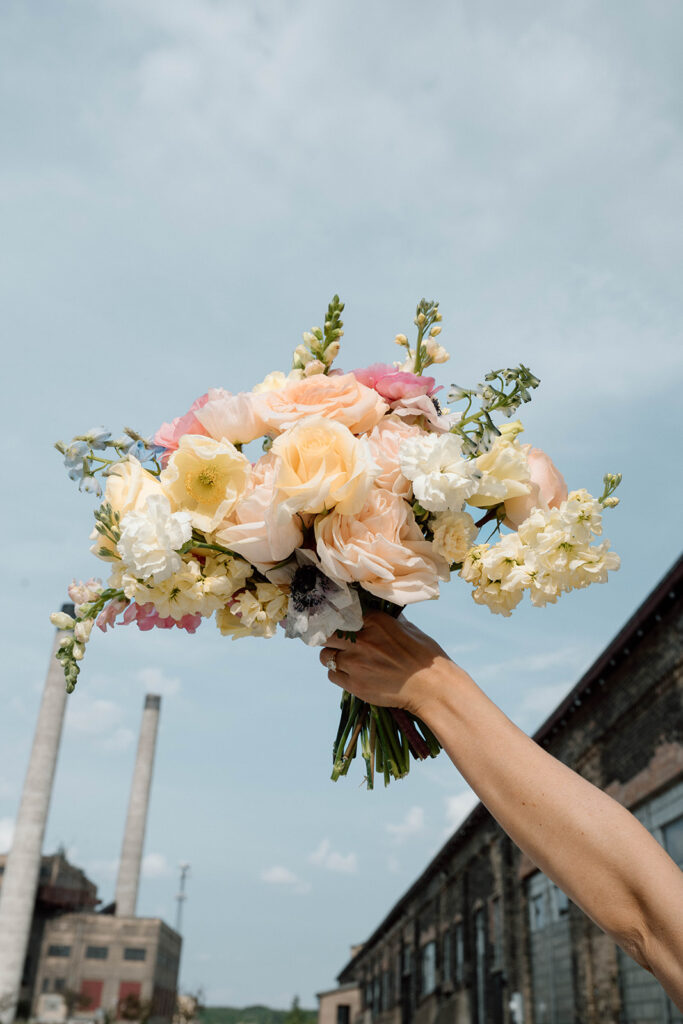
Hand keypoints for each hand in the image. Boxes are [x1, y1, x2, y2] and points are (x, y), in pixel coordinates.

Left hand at [320, 610, 460, 716]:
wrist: (432, 687)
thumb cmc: (425, 656)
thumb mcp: (408, 628)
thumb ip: (386, 620)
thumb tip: (374, 613)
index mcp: (374, 621)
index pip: (343, 614)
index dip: (339, 620)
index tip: (339, 624)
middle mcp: (361, 639)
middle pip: (327, 634)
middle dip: (330, 638)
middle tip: (336, 642)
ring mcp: (355, 662)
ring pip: (325, 656)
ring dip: (332, 656)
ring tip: (345, 660)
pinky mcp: (355, 684)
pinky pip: (332, 675)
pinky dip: (338, 674)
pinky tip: (351, 674)